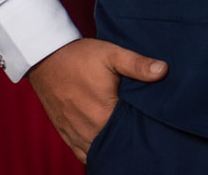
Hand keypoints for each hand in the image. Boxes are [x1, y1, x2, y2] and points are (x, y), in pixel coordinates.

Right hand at [26, 37, 166, 161]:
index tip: (149, 122)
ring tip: (123, 138)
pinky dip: (95, 152)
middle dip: (128, 139)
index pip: (131, 133)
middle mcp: (89, 130)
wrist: (44, 56)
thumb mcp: (111, 54)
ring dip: (111, 147)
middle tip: (138, 129)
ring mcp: (76, 134)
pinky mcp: (65, 133)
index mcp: (104, 114)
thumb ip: (137, 64)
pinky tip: (105, 145)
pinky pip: (83, 154)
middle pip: (116, 144)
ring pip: (100, 152)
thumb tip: (163, 70)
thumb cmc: (78, 55)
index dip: (142, 129)